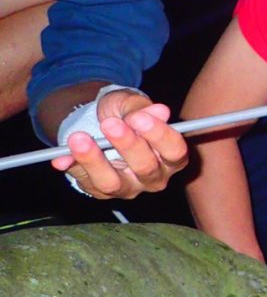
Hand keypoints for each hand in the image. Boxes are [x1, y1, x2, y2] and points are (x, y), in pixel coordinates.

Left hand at [51, 91, 187, 198]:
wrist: (100, 123)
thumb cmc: (125, 114)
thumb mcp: (133, 104)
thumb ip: (144, 109)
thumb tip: (160, 111)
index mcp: (171, 156)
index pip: (174, 151)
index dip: (159, 136)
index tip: (139, 117)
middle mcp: (154, 177)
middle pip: (145, 168)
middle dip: (127, 145)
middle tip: (110, 123)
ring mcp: (127, 188)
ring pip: (112, 183)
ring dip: (94, 160)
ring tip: (78, 139)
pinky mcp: (100, 191)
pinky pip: (85, 182)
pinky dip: (72, 167)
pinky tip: (61, 157)